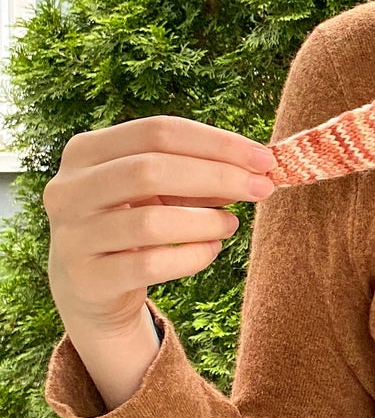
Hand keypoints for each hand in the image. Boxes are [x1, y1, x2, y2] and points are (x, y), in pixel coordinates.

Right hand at [44, 115, 277, 338]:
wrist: (92, 286)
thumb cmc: (135, 219)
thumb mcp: (160, 188)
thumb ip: (200, 171)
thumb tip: (258, 166)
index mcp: (85, 151)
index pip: (159, 130)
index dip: (217, 142)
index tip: (264, 158)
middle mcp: (66, 190)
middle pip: (151, 169)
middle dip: (218, 177)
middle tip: (262, 189)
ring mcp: (71, 237)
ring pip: (151, 222)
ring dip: (207, 221)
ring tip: (230, 223)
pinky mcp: (87, 280)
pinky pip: (151, 265)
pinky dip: (193, 256)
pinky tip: (210, 250)